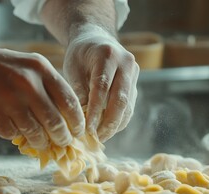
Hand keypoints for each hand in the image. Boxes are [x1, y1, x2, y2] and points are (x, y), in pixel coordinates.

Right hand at [0, 43, 84, 148]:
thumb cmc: (3, 67)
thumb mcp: (31, 67)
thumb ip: (49, 89)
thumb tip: (68, 121)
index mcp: (42, 69)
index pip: (69, 102)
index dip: (77, 122)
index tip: (78, 132)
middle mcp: (27, 82)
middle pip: (55, 121)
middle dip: (62, 138)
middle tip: (63, 143)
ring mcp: (8, 96)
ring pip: (35, 132)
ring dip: (41, 142)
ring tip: (42, 143)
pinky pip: (12, 134)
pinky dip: (17, 136)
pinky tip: (17, 132)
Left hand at [63, 26, 138, 141]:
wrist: (97, 39)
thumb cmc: (80, 55)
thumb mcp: (73, 67)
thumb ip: (77, 90)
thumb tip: (81, 118)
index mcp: (107, 55)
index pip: (102, 87)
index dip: (95, 110)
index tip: (86, 129)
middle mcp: (126, 63)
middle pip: (120, 99)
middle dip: (108, 122)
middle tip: (96, 138)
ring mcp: (134, 73)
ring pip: (128, 105)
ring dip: (115, 125)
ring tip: (101, 138)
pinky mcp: (136, 83)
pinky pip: (130, 106)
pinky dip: (119, 120)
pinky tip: (108, 130)